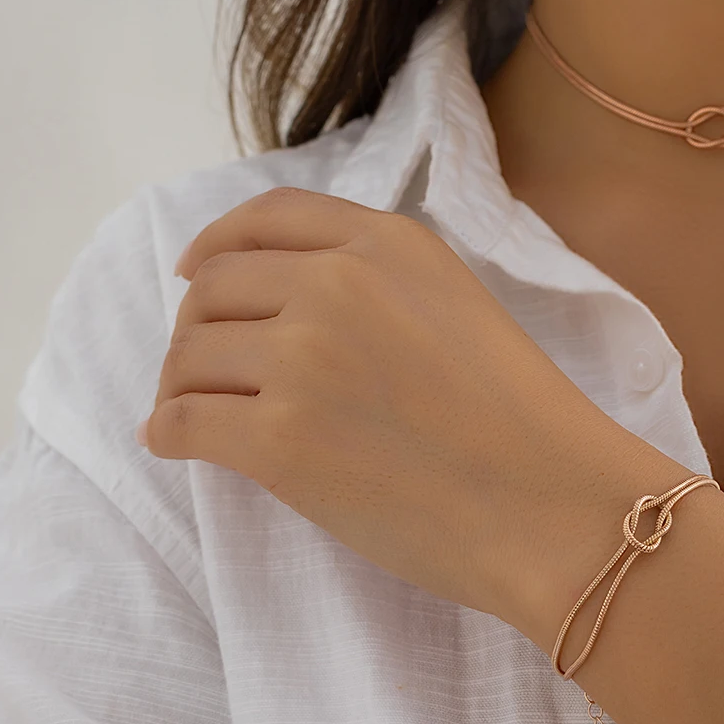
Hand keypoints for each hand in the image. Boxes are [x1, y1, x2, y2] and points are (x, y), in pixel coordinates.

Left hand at [140, 186, 650, 623]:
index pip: (267, 218)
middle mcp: (337, 283)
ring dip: (183, 384)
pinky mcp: (280, 440)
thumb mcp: (460, 307)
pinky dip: (168, 433)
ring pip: (189, 355)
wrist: (555, 504)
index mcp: (389, 243)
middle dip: (197, 327)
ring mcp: (304, 359)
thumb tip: (280, 302)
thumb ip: (379, 282)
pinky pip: (182, 421)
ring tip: (198, 413)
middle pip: (214, 287)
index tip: (192, 272)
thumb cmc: (523, 420)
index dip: (214, 244)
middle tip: (205, 369)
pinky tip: (178, 445)